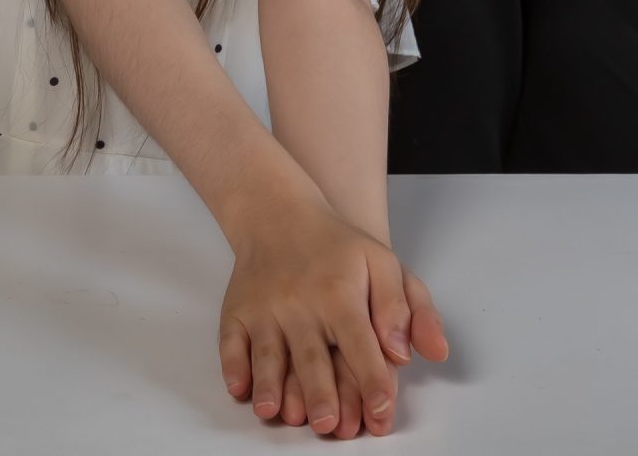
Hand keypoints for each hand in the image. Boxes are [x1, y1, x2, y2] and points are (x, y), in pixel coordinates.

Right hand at [218, 195, 446, 437]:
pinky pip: (232, 341)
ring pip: (268, 352)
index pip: (359, 342)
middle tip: (329, 424)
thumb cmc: (337, 248)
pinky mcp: (237, 311)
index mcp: (340, 293)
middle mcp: (300, 303)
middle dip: (320, 391)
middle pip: (311, 355)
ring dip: (271, 384)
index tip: (380, 410)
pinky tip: (240, 389)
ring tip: (276, 412)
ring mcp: (264, 308)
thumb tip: (405, 353)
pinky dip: (233, 366)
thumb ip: (405, 308)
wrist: (279, 214)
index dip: (372, 378)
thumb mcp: (383, 263)